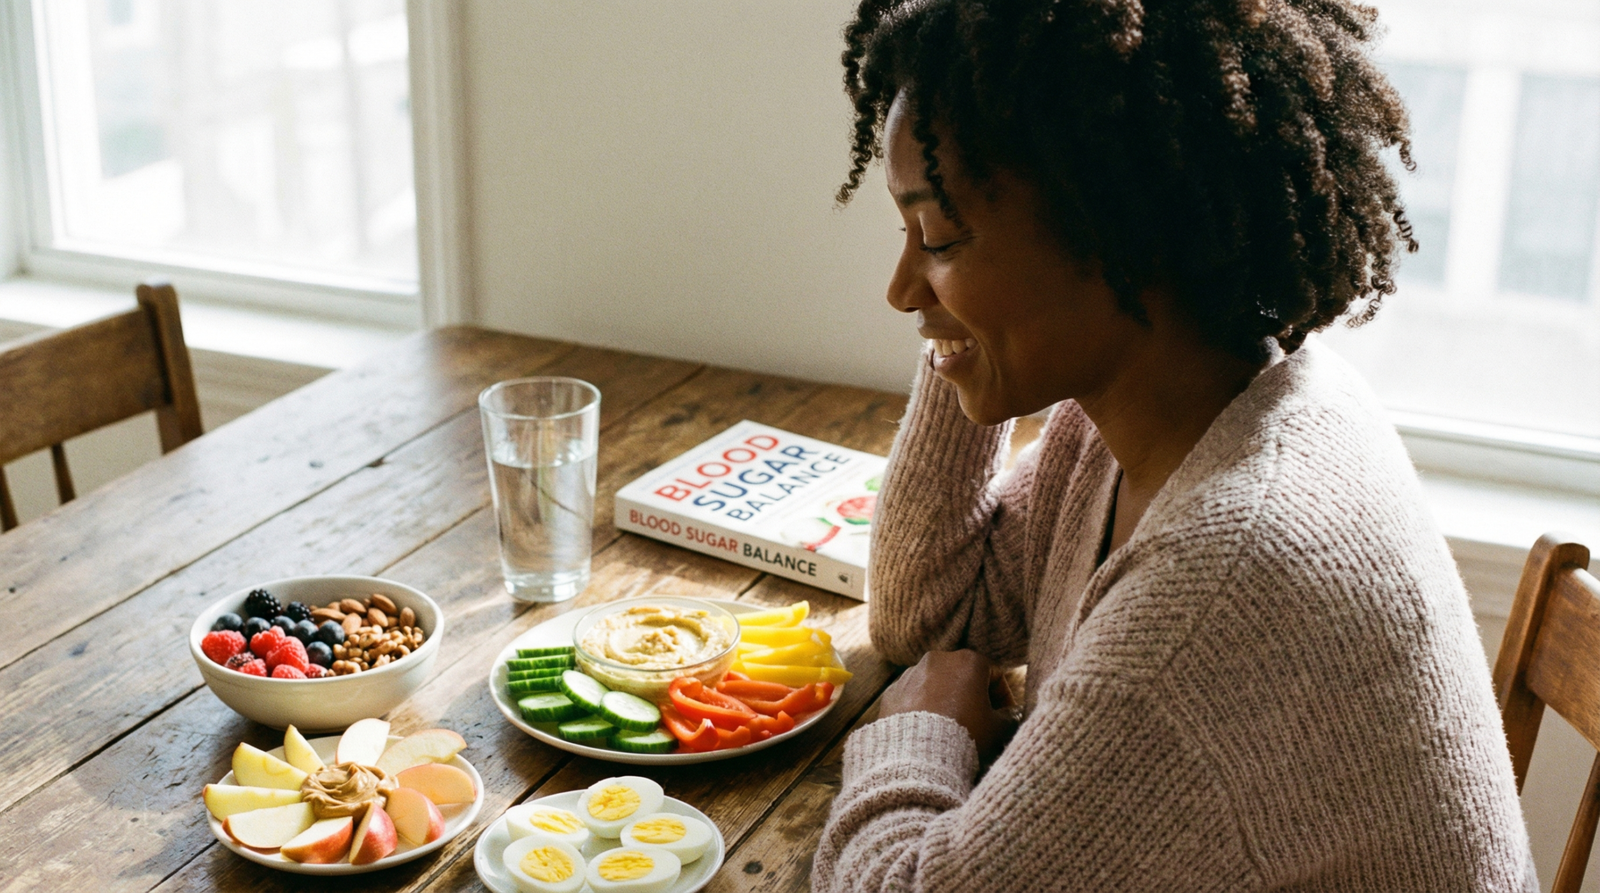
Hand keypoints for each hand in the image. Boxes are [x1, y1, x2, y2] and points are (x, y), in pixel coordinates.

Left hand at [879, 650, 1014, 759]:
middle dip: (972, 697)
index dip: (1003, 697)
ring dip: (945, 702)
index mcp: (968, 660)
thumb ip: (1010, 717)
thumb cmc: (965, 736)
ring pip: (935, 686)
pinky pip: (912, 698)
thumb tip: (1011, 716)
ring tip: (951, 730)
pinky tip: (927, 732)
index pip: (994, 674)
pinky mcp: (891, 692)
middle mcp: (937, 659)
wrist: (920, 756)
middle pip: (962, 676)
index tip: (1005, 717)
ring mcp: (910, 674)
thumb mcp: (998, 728)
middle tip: (979, 723)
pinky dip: (921, 710)